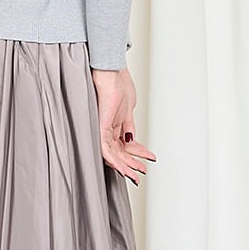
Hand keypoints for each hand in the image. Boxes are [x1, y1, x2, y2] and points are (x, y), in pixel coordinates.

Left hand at [90, 66, 156, 184]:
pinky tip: (124, 168)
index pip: (126, 144)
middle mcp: (108, 128)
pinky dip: (116, 161)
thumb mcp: (128, 109)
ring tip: (135, 176)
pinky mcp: (100, 128)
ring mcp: (103, 129)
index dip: (138, 154)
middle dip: (133, 164)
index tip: (148, 161)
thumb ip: (128, 126)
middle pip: (120, 152)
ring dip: (126, 166)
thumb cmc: (117, 84)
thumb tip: (132, 140)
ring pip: (113, 155)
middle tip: (142, 173)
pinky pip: (106, 150)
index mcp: (115, 123)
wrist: (111, 73)